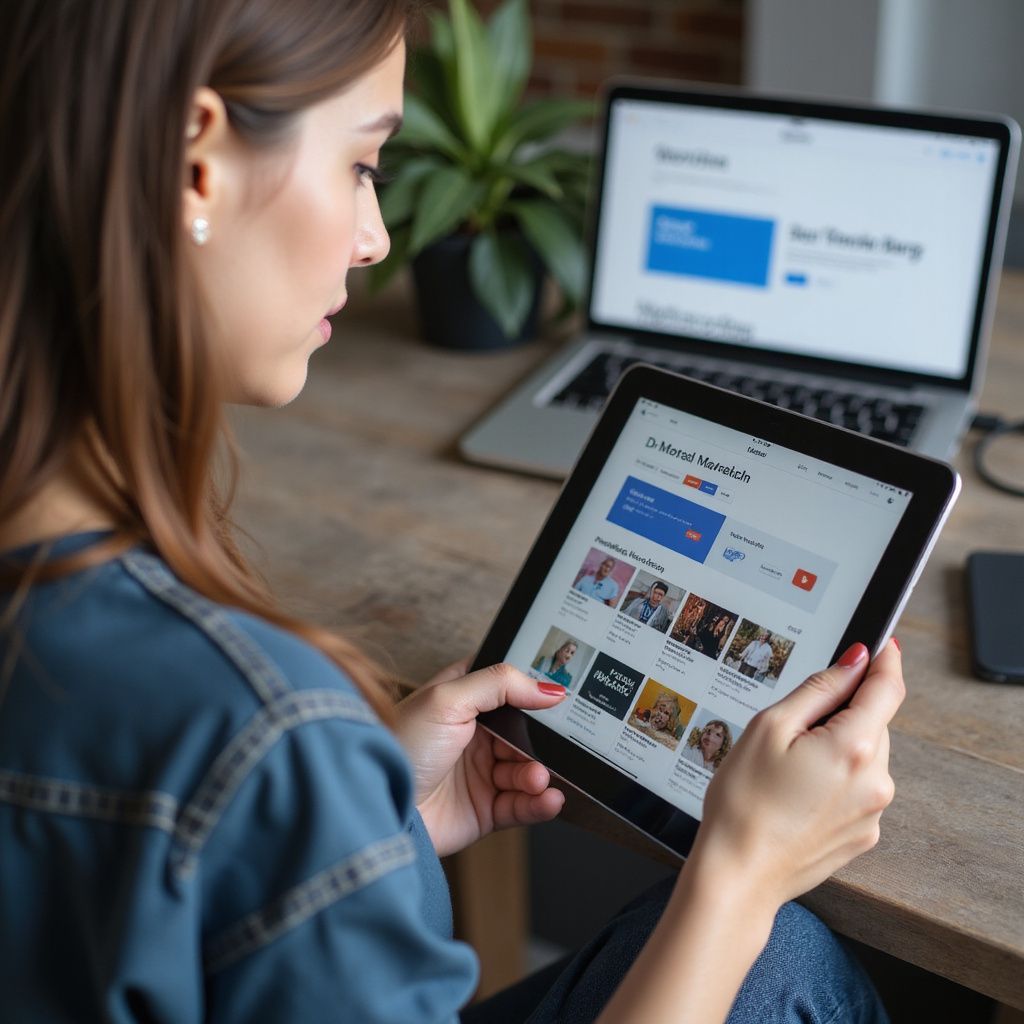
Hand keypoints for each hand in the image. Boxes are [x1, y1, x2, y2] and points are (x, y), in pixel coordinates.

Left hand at [394, 660, 567, 856]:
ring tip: (537, 777)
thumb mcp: (447, 699)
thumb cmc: (400, 746)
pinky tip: (548, 798)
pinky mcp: (485, 810)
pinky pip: (523, 805)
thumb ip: (500, 684)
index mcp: (463, 700)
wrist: (380, 807)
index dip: (534, 691)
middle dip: (542, 741)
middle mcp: (474, 735)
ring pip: (527, 770)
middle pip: (526, 733)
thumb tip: (548, 687)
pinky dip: (540, 803)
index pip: (509, 688)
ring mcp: (480, 774)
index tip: (560, 696)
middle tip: (554, 745)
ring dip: (538, 774)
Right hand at [691, 639, 903, 909]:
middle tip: (791, 728)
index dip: (884, 660)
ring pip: (864, 755)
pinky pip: (857, 788)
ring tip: (786, 770)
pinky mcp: (864, 834)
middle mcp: (876, 781)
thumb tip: (855, 661)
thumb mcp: (770, 727)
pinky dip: (834, 779)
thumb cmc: (744, 801)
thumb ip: (818, 689)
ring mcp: (873, 812)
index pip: (887, 688)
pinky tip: (795, 794)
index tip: (881, 643)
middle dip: (841, 713)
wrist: (738, 874)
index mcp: (854, 747)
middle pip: (872, 722)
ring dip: (837, 747)